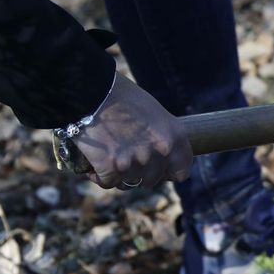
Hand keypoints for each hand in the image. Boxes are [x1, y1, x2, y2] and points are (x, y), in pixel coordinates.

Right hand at [70, 74, 193, 189]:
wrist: (92, 90)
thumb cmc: (122, 96)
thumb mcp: (154, 113)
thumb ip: (161, 137)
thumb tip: (160, 157)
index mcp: (175, 137)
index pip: (181, 172)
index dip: (169, 173)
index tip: (160, 170)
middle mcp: (159, 152)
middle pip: (152, 180)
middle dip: (140, 173)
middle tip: (126, 158)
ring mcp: (135, 162)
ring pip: (128, 183)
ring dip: (119, 175)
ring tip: (109, 157)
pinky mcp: (110, 168)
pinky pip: (107, 183)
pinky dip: (98, 176)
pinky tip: (94, 166)